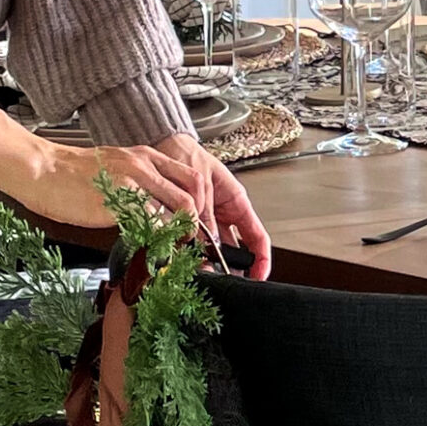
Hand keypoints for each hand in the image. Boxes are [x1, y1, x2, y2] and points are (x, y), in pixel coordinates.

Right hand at [8, 134, 205, 233]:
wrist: (41, 170)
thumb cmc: (69, 174)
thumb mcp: (114, 169)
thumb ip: (137, 183)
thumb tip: (153, 209)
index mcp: (145, 157)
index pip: (192, 176)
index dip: (200, 204)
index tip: (195, 226)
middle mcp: (144, 166)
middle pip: (193, 194)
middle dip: (198, 223)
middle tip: (191, 242)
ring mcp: (133, 182)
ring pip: (180, 209)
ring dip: (183, 234)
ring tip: (175, 249)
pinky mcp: (119, 202)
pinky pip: (153, 224)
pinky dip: (159, 241)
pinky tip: (153, 250)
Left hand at [155, 133, 273, 279]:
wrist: (165, 145)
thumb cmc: (188, 155)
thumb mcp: (201, 183)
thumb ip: (204, 212)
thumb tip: (206, 242)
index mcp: (236, 203)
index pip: (257, 238)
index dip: (261, 260)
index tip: (258, 277)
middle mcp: (223, 215)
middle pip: (234, 249)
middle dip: (229, 267)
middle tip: (220, 279)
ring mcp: (206, 221)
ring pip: (211, 250)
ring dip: (207, 262)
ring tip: (200, 271)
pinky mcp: (186, 225)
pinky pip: (191, 243)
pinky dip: (189, 253)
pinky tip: (184, 260)